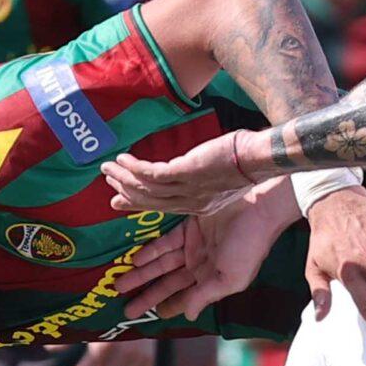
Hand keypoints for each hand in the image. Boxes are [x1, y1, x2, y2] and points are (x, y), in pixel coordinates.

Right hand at [102, 130, 262, 214]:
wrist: (257, 159)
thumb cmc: (244, 164)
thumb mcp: (220, 180)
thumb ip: (201, 179)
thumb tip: (188, 169)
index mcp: (198, 206)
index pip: (161, 207)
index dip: (138, 203)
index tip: (119, 200)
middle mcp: (189, 202)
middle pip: (149, 200)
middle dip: (126, 191)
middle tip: (107, 182)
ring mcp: (186, 189)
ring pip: (146, 188)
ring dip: (124, 177)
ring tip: (108, 167)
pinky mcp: (185, 173)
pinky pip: (152, 174)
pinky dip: (135, 168)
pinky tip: (124, 159)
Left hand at [114, 184, 293, 319]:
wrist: (259, 207)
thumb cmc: (249, 246)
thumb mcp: (229, 277)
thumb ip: (205, 296)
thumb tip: (188, 316)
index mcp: (213, 280)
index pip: (184, 298)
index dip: (166, 307)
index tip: (147, 319)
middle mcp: (201, 265)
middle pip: (168, 284)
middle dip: (147, 296)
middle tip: (125, 310)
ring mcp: (194, 245)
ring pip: (162, 264)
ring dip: (141, 275)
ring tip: (119, 285)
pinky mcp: (189, 226)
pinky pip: (165, 242)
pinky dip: (150, 251)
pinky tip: (134, 261)